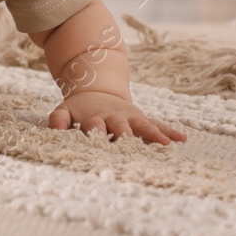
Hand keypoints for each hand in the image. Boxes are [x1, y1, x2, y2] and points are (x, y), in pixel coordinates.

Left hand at [48, 90, 187, 144]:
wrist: (97, 91)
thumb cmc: (80, 109)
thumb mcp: (66, 110)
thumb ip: (58, 118)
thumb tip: (54, 129)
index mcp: (94, 117)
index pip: (95, 128)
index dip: (97, 136)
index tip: (101, 144)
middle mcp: (114, 117)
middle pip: (121, 128)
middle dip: (127, 136)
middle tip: (134, 144)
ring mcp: (130, 118)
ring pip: (142, 125)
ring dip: (153, 134)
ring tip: (164, 143)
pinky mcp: (141, 119)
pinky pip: (157, 124)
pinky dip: (168, 131)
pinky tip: (182, 138)